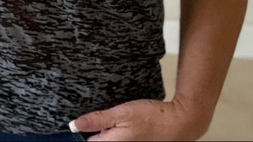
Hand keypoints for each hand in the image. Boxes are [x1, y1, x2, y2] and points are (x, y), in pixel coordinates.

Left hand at [71, 97, 208, 140]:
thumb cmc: (151, 117)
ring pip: (109, 141)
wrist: (178, 123)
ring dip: (108, 133)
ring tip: (118, 124)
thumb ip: (97, 119)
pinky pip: (119, 141)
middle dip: (98, 133)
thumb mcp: (121, 113)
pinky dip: (117, 135)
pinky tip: (124, 128)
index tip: (83, 124)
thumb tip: (74, 125)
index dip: (83, 131)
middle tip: (104, 121)